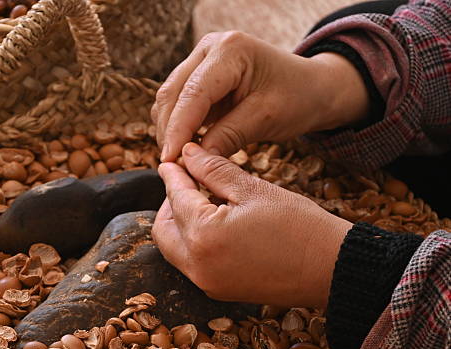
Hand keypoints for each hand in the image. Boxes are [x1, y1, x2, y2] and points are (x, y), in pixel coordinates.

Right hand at [152, 31, 369, 161]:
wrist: (312, 88)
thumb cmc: (297, 97)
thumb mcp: (266, 118)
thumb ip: (228, 136)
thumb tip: (193, 160)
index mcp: (230, 50)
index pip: (193, 93)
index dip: (179, 129)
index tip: (170, 160)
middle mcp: (209, 48)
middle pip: (172, 94)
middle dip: (170, 132)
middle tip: (174, 167)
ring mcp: (201, 60)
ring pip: (169, 99)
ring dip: (170, 130)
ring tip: (182, 161)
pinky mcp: (198, 76)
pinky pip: (178, 103)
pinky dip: (178, 126)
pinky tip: (188, 147)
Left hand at [152, 143, 351, 307]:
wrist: (332, 268)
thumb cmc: (298, 225)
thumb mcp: (253, 188)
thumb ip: (213, 169)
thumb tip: (188, 153)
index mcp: (203, 236)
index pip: (176, 198)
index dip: (173, 175)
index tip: (172, 160)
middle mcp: (197, 266)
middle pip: (164, 229)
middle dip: (169, 203)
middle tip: (186, 181)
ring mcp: (207, 282)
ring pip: (175, 249)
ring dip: (179, 223)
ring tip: (201, 200)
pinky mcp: (219, 290)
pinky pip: (192, 262)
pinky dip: (193, 241)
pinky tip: (213, 223)